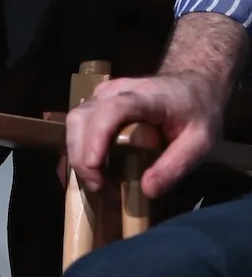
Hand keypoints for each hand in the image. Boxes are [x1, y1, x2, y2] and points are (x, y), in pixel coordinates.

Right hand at [65, 73, 221, 197]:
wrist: (192, 85)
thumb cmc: (197, 112)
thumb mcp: (201, 142)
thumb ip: (176, 165)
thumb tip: (147, 191)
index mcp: (145, 97)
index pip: (112, 111)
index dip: (97, 137)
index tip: (94, 166)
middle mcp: (115, 91)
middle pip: (83, 118)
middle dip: (81, 156)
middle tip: (99, 188)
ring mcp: (102, 94)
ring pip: (74, 120)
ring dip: (76, 153)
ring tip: (95, 182)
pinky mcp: (97, 102)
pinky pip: (78, 123)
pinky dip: (77, 147)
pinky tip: (87, 168)